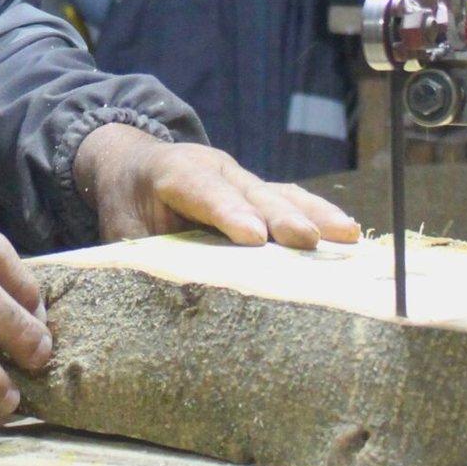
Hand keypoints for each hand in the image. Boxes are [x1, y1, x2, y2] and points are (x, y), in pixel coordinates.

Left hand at [73, 127, 359, 250]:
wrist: (133, 165)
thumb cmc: (128, 204)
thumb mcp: (121, 230)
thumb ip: (142, 255)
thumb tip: (169, 300)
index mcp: (172, 172)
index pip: (202, 191)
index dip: (227, 213)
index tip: (253, 236)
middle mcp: (213, 168)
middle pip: (249, 192)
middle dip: (278, 216)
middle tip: (305, 240)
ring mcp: (239, 177)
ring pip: (277, 193)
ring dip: (311, 215)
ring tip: (343, 236)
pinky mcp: (257, 190)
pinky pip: (289, 198)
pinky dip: (316, 214)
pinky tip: (345, 232)